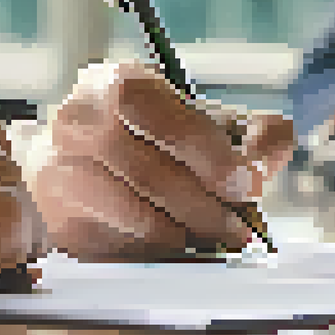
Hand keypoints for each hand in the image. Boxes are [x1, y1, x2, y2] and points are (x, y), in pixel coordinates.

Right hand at [28, 61, 295, 260]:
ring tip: (214, 239)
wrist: (71, 160)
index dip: (208, 153)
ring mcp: (60, 170)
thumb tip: (275, 150)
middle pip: (148, 171)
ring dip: (182, 231)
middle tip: (239, 228)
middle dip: (203, 205)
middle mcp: (79, 122)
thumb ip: (250, 133)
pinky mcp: (59, 216)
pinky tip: (177, 248)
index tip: (245, 184)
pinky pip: (114, 242)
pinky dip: (154, 250)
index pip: (162, 116)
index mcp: (117, 84)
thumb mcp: (201, 121)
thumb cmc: (147, 139)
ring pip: (130, 212)